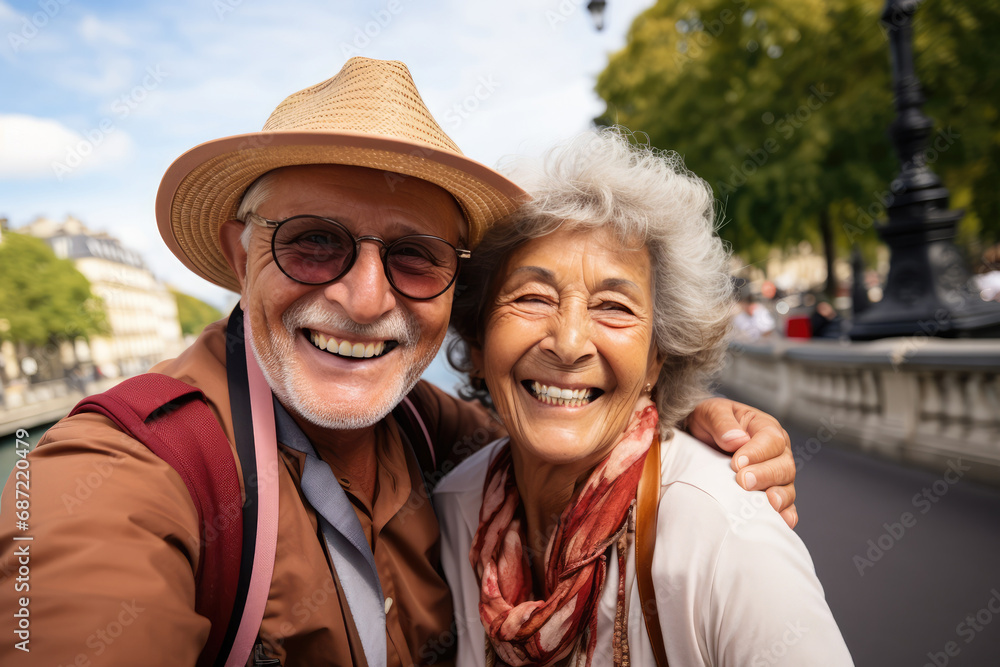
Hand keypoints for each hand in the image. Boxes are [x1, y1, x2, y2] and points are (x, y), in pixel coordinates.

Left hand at [685, 397, 797, 528]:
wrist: (698, 440)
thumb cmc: (708, 423)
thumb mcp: (709, 412)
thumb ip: (721, 422)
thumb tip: (736, 440)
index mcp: (765, 427)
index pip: (771, 440)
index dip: (757, 452)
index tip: (737, 463)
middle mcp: (777, 451)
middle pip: (783, 465)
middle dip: (765, 475)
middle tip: (744, 482)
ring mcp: (775, 474)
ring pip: (787, 486)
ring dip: (779, 496)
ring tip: (768, 503)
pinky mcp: (770, 492)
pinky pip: (785, 505)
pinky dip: (785, 514)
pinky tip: (782, 522)